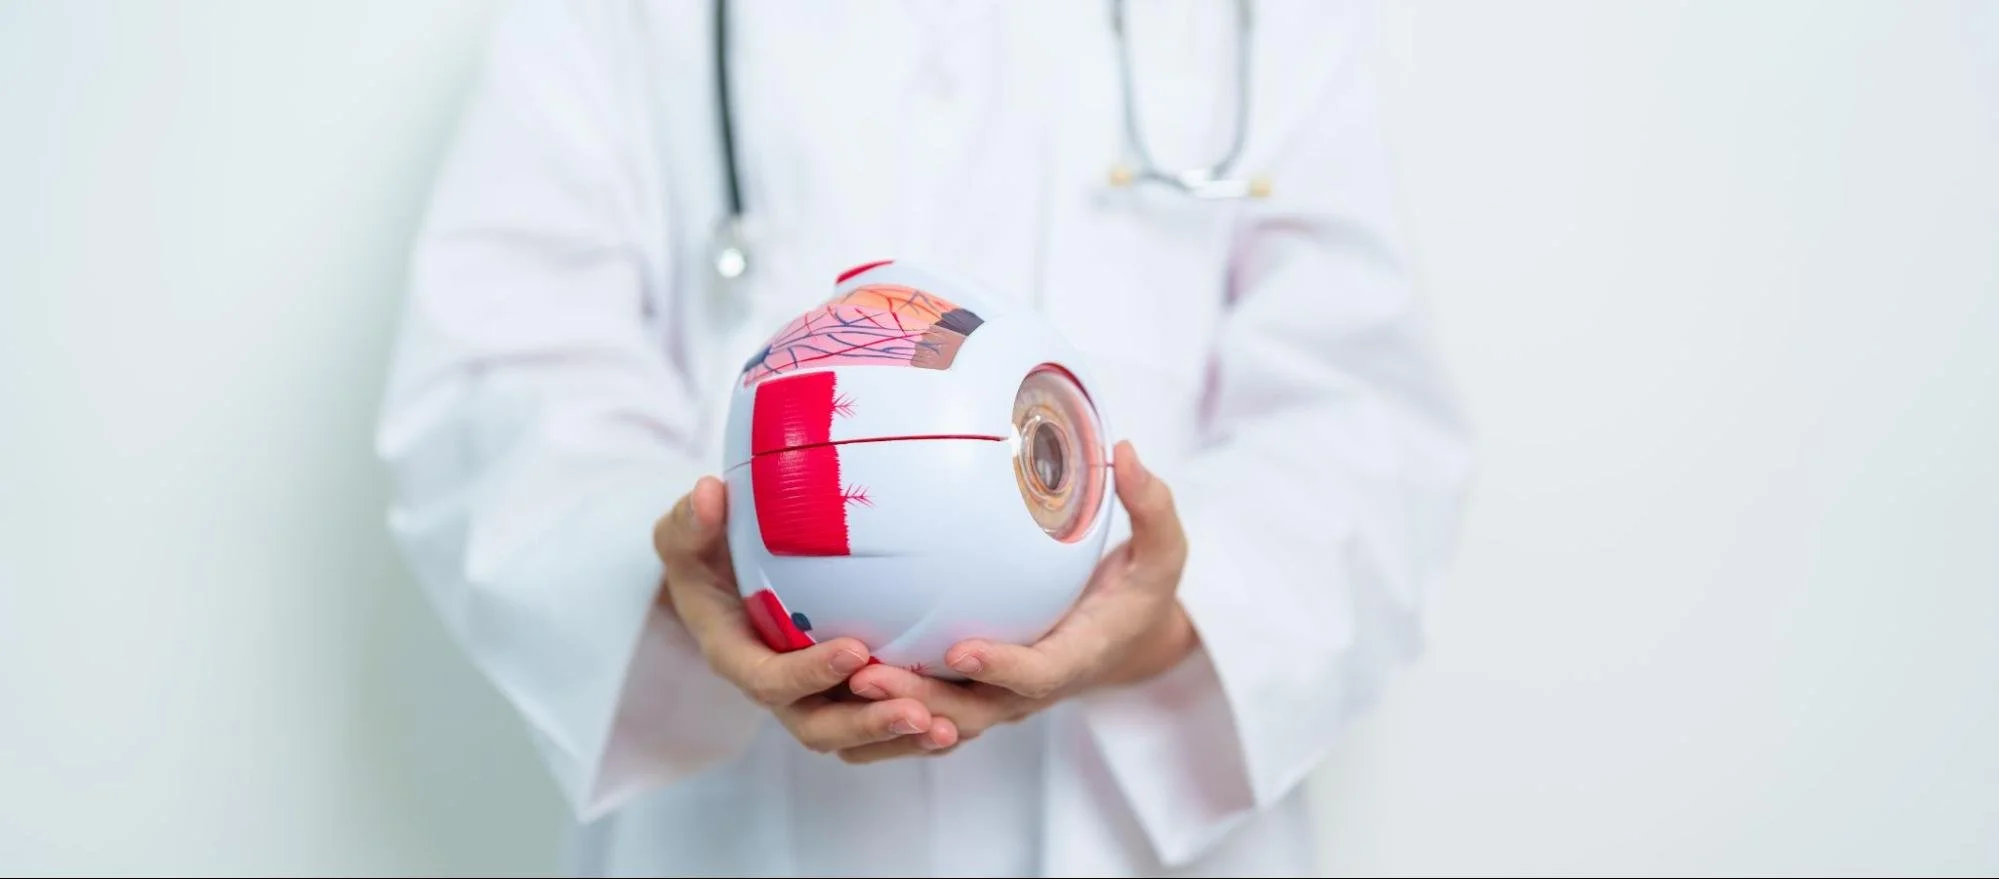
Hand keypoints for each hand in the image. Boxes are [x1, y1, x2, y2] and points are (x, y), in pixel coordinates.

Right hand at [653, 476, 935, 753]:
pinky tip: (961, 720)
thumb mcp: (688, 534)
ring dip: (900, 739)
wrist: (724, 577)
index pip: (769, 681)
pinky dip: (916, 732)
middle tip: (918, 713)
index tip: (856, 650)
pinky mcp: (845, 695)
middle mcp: (778, 688)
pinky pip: (879, 727)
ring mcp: (814, 696)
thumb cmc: (707, 552)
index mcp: (738, 657)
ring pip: (855, 737)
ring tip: (948, 728)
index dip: (810, 674)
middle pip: (818, 727)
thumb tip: (709, 494)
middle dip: (867, 725)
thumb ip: (693, 521)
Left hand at [836, 440, 1197, 763]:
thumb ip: (1152, 507)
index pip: (1038, 674)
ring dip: (891, 712)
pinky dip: (885, 712)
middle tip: (869, 678)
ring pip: (939, 720)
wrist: (1127, 644)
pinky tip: (831, 683)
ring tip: (838, 682)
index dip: (1002, 668)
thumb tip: (1128, 453)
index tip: (961, 649)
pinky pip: (926, 712)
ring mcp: (998, 698)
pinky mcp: (973, 693)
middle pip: (972, 712)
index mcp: (1077, 656)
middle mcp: (1031, 689)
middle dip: (920, 702)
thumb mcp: (1164, 554)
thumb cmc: (1141, 594)